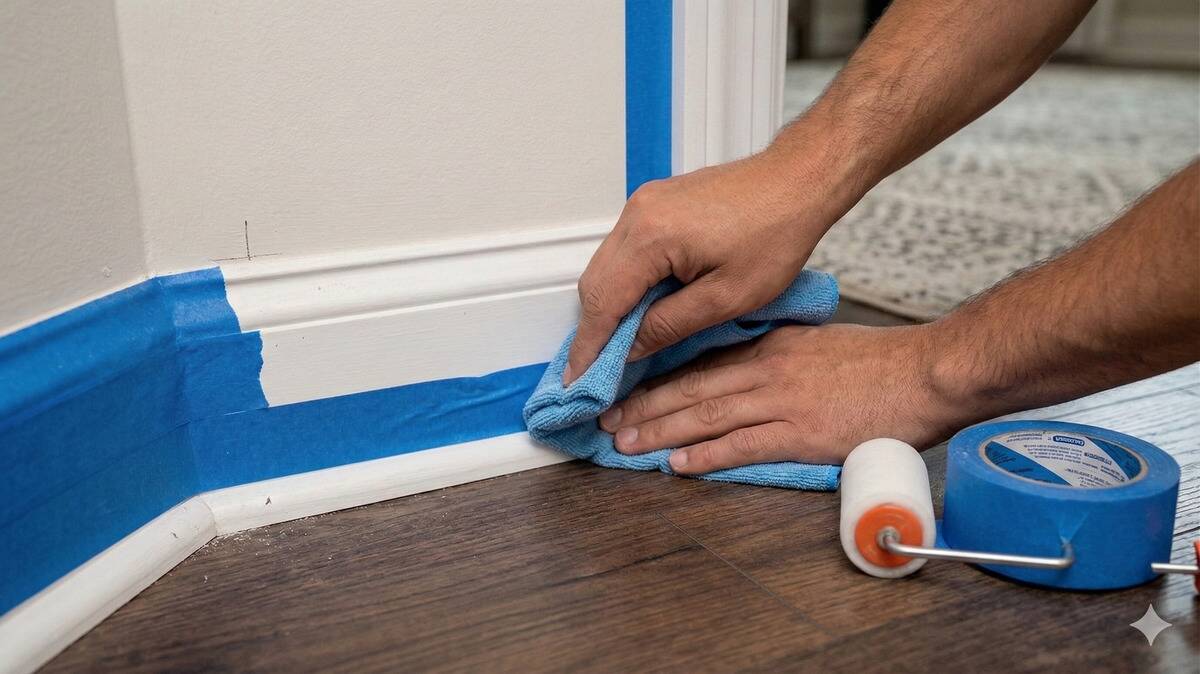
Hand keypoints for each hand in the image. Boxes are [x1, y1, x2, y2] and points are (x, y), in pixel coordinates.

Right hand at [564, 149, 854, 384]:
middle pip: (595, 283)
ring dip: (610, 306)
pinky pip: (625, 250)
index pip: (602, 302)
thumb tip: (630, 349)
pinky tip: (641, 308)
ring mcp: (645, 204)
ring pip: (607, 266)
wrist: (799, 181)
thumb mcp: (727, 298)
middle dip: (593, 329)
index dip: (588, 347)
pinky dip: (625, 283)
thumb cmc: (777, 232)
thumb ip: (669, 326)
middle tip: (597, 371)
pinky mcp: (656, 204)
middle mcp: (638, 214)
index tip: (579, 381)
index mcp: (651, 237)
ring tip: (619, 346)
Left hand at [597, 324, 967, 472]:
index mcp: (772, 346)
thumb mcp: (819, 344)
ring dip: (660, 430)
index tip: (631, 389)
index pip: (703, 362)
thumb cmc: (882, 364)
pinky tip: (678, 463)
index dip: (661, 378)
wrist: (926, 374)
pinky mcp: (801, 433)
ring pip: (706, 414)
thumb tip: (748, 373)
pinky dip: (706, 455)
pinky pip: (742, 444)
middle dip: (644, 404)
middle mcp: (768, 369)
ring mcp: (782, 401)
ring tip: (626, 442)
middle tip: (609, 419)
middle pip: (692, 387)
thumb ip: (780, 358)